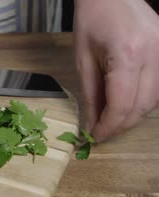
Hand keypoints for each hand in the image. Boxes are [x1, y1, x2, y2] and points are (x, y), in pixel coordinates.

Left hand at [74, 0, 158, 141]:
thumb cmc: (91, 21)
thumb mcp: (83, 60)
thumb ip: (90, 95)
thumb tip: (92, 124)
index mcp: (128, 56)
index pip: (122, 105)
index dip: (108, 127)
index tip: (95, 137)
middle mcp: (154, 55)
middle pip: (142, 106)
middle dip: (121, 125)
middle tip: (101, 132)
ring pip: (154, 101)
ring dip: (132, 115)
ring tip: (110, 119)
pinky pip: (158, 87)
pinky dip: (142, 101)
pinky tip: (126, 103)